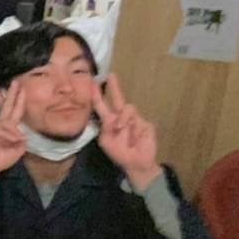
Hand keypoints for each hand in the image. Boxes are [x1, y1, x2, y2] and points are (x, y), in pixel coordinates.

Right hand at [0, 81, 27, 185]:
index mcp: (7, 128)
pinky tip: (13, 140)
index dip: (18, 101)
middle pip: (7, 107)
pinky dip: (8, 135)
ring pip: (7, 123)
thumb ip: (21, 140)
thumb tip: (21, 133)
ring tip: (18, 141)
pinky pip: (0, 129)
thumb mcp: (18, 150)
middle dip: (12, 95)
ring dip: (14, 132)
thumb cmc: (1, 160)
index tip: (23, 90)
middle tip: (16, 83)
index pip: (14, 112)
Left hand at [93, 74, 160, 188]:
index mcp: (109, 120)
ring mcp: (134, 119)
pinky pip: (139, 123)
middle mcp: (121, 117)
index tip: (92, 83)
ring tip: (122, 130)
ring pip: (128, 109)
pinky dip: (135, 133)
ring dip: (123, 120)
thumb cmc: (119, 153)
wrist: (136, 163)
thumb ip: (105, 128)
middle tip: (111, 76)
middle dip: (114, 87)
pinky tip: (135, 141)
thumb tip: (112, 117)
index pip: (101, 105)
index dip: (97, 95)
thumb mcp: (106, 141)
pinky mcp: (146, 124)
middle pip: (118, 98)